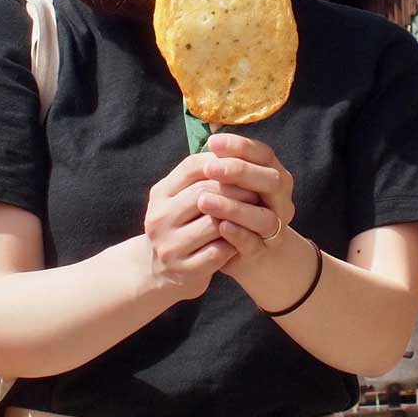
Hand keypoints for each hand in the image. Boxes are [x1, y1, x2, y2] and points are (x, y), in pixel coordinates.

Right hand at [142, 153, 244, 299]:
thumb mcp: (182, 197)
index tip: (246, 165)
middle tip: (259, 191)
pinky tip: (246, 237)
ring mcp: (169, 246)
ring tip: (257, 211)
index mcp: (160, 194)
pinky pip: (219, 252)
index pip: (192, 166)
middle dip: (236, 190)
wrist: (163, 270)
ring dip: (240, 216)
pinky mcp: (184, 270)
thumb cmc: (183, 225)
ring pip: (214, 223)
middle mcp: (158, 218)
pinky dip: (236, 242)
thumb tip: (230, 146)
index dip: (223, 163)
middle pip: (204, 193)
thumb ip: (202, 175)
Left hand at [198, 132, 296, 263]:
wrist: (251, 253)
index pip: (263, 154)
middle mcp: (281, 200)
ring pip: (264, 216)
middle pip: (271, 181)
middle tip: (209, 168)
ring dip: (234, 207)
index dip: (240, 146)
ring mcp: (276, 228)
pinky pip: (255, 243)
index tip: (212, 142)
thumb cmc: (236, 210)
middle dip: (240, 172)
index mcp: (274, 175)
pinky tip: (220, 226)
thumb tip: (208, 138)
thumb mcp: (232, 185)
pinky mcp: (264, 252)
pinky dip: (238, 234)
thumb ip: (224, 164)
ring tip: (204, 201)